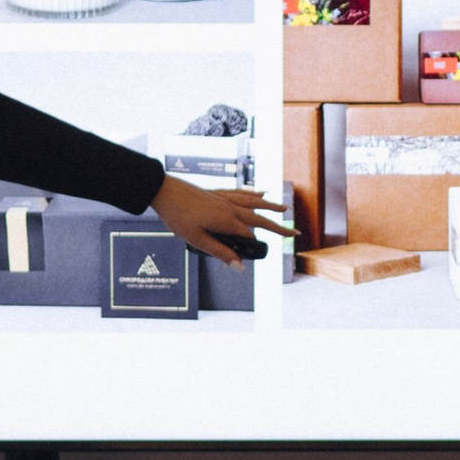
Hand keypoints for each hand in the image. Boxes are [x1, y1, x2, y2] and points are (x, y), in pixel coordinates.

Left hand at [150, 176, 294, 266]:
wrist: (163, 191)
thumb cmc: (178, 217)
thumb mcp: (197, 240)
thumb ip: (220, 252)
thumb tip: (240, 267)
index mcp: (227, 220)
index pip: (249, 236)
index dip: (253, 248)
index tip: (251, 258)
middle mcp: (230, 207)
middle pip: (260, 218)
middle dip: (278, 226)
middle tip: (296, 232)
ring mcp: (224, 198)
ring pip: (254, 203)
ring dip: (270, 207)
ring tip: (284, 209)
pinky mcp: (217, 192)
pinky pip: (241, 194)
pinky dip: (253, 195)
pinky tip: (260, 194)